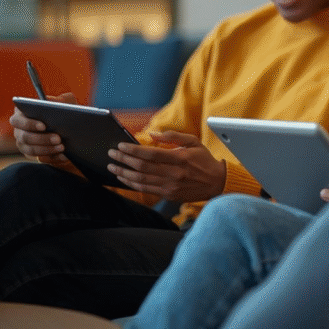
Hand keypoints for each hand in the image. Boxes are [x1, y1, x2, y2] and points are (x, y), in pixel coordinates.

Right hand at [10, 92, 75, 166]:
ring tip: (62, 147)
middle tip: (58, 138)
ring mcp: (24, 144)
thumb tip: (51, 102)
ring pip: (31, 150)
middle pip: (25, 137)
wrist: (73, 128)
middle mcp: (19, 130)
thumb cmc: (65, 112)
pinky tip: (65, 155)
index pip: (18, 120)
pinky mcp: (35, 154)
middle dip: (42, 138)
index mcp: (22, 115)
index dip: (29, 124)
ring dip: (47, 149)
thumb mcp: (66, 103)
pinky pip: (42, 159)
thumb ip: (60, 100)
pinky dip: (54, 157)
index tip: (44, 126)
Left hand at [107, 131, 225, 201]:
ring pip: (140, 180)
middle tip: (111, 154)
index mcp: (180, 158)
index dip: (133, 150)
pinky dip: (131, 184)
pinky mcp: (168, 194)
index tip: (120, 146)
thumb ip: (173, 136)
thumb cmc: (204, 160)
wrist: (217, 183)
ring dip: (123, 173)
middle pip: (142, 167)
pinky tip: (123, 178)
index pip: (150, 154)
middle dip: (123, 160)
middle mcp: (174, 173)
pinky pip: (146, 189)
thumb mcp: (194, 142)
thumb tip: (151, 133)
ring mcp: (170, 186)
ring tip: (112, 166)